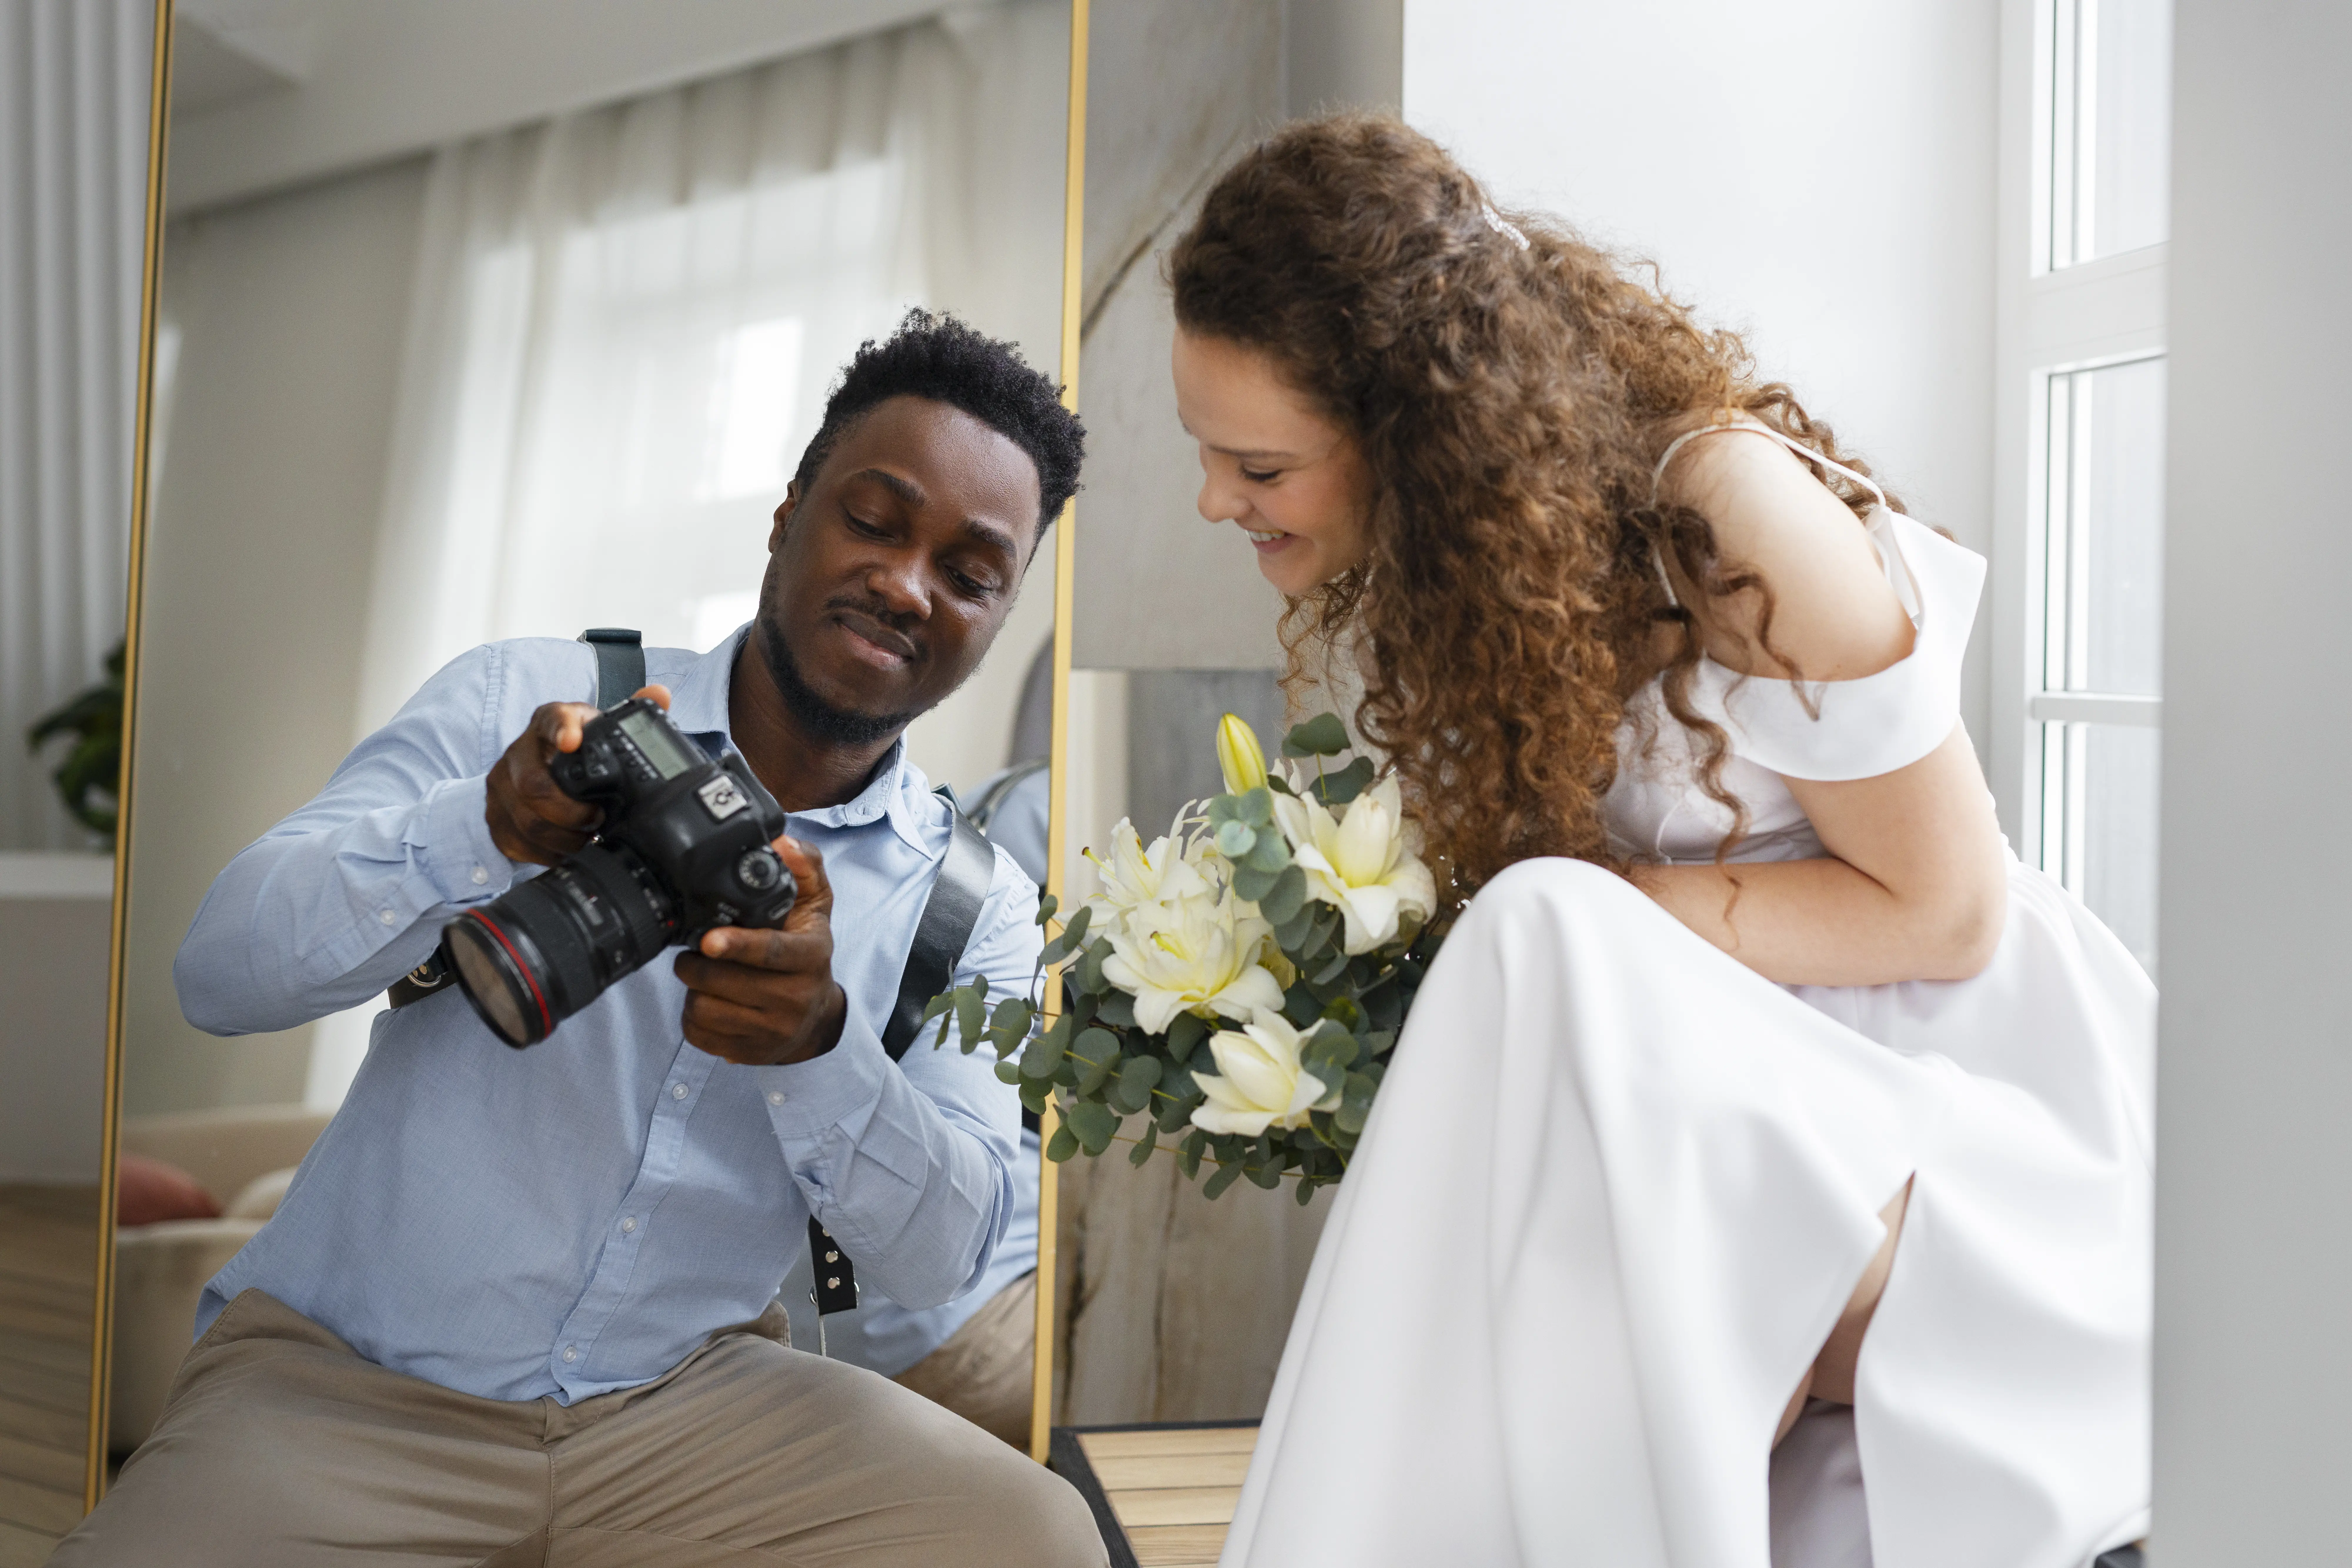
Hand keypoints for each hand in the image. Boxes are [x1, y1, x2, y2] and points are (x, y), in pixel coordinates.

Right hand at [484, 684, 671, 865]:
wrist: (539, 771)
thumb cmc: (578, 752)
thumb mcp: (600, 732)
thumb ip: (630, 716)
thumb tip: (660, 694)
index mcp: (548, 722)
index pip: (551, 719)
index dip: (561, 729)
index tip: (573, 741)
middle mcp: (518, 751)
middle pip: (534, 785)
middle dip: (571, 812)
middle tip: (598, 819)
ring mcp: (500, 785)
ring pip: (527, 821)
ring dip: (563, 837)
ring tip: (588, 840)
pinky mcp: (494, 815)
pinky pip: (515, 842)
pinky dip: (545, 853)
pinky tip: (566, 850)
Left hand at [672, 835, 847, 1065]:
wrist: (815, 1018)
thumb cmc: (805, 951)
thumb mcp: (815, 906)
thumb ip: (804, 868)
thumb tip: (783, 843)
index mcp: (812, 957)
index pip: (772, 952)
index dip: (737, 945)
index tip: (708, 940)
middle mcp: (797, 998)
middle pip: (725, 982)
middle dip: (696, 963)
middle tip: (696, 949)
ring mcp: (773, 1031)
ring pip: (706, 1009)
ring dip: (694, 989)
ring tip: (702, 975)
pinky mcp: (749, 1053)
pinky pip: (700, 1035)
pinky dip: (693, 1017)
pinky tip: (708, 1001)